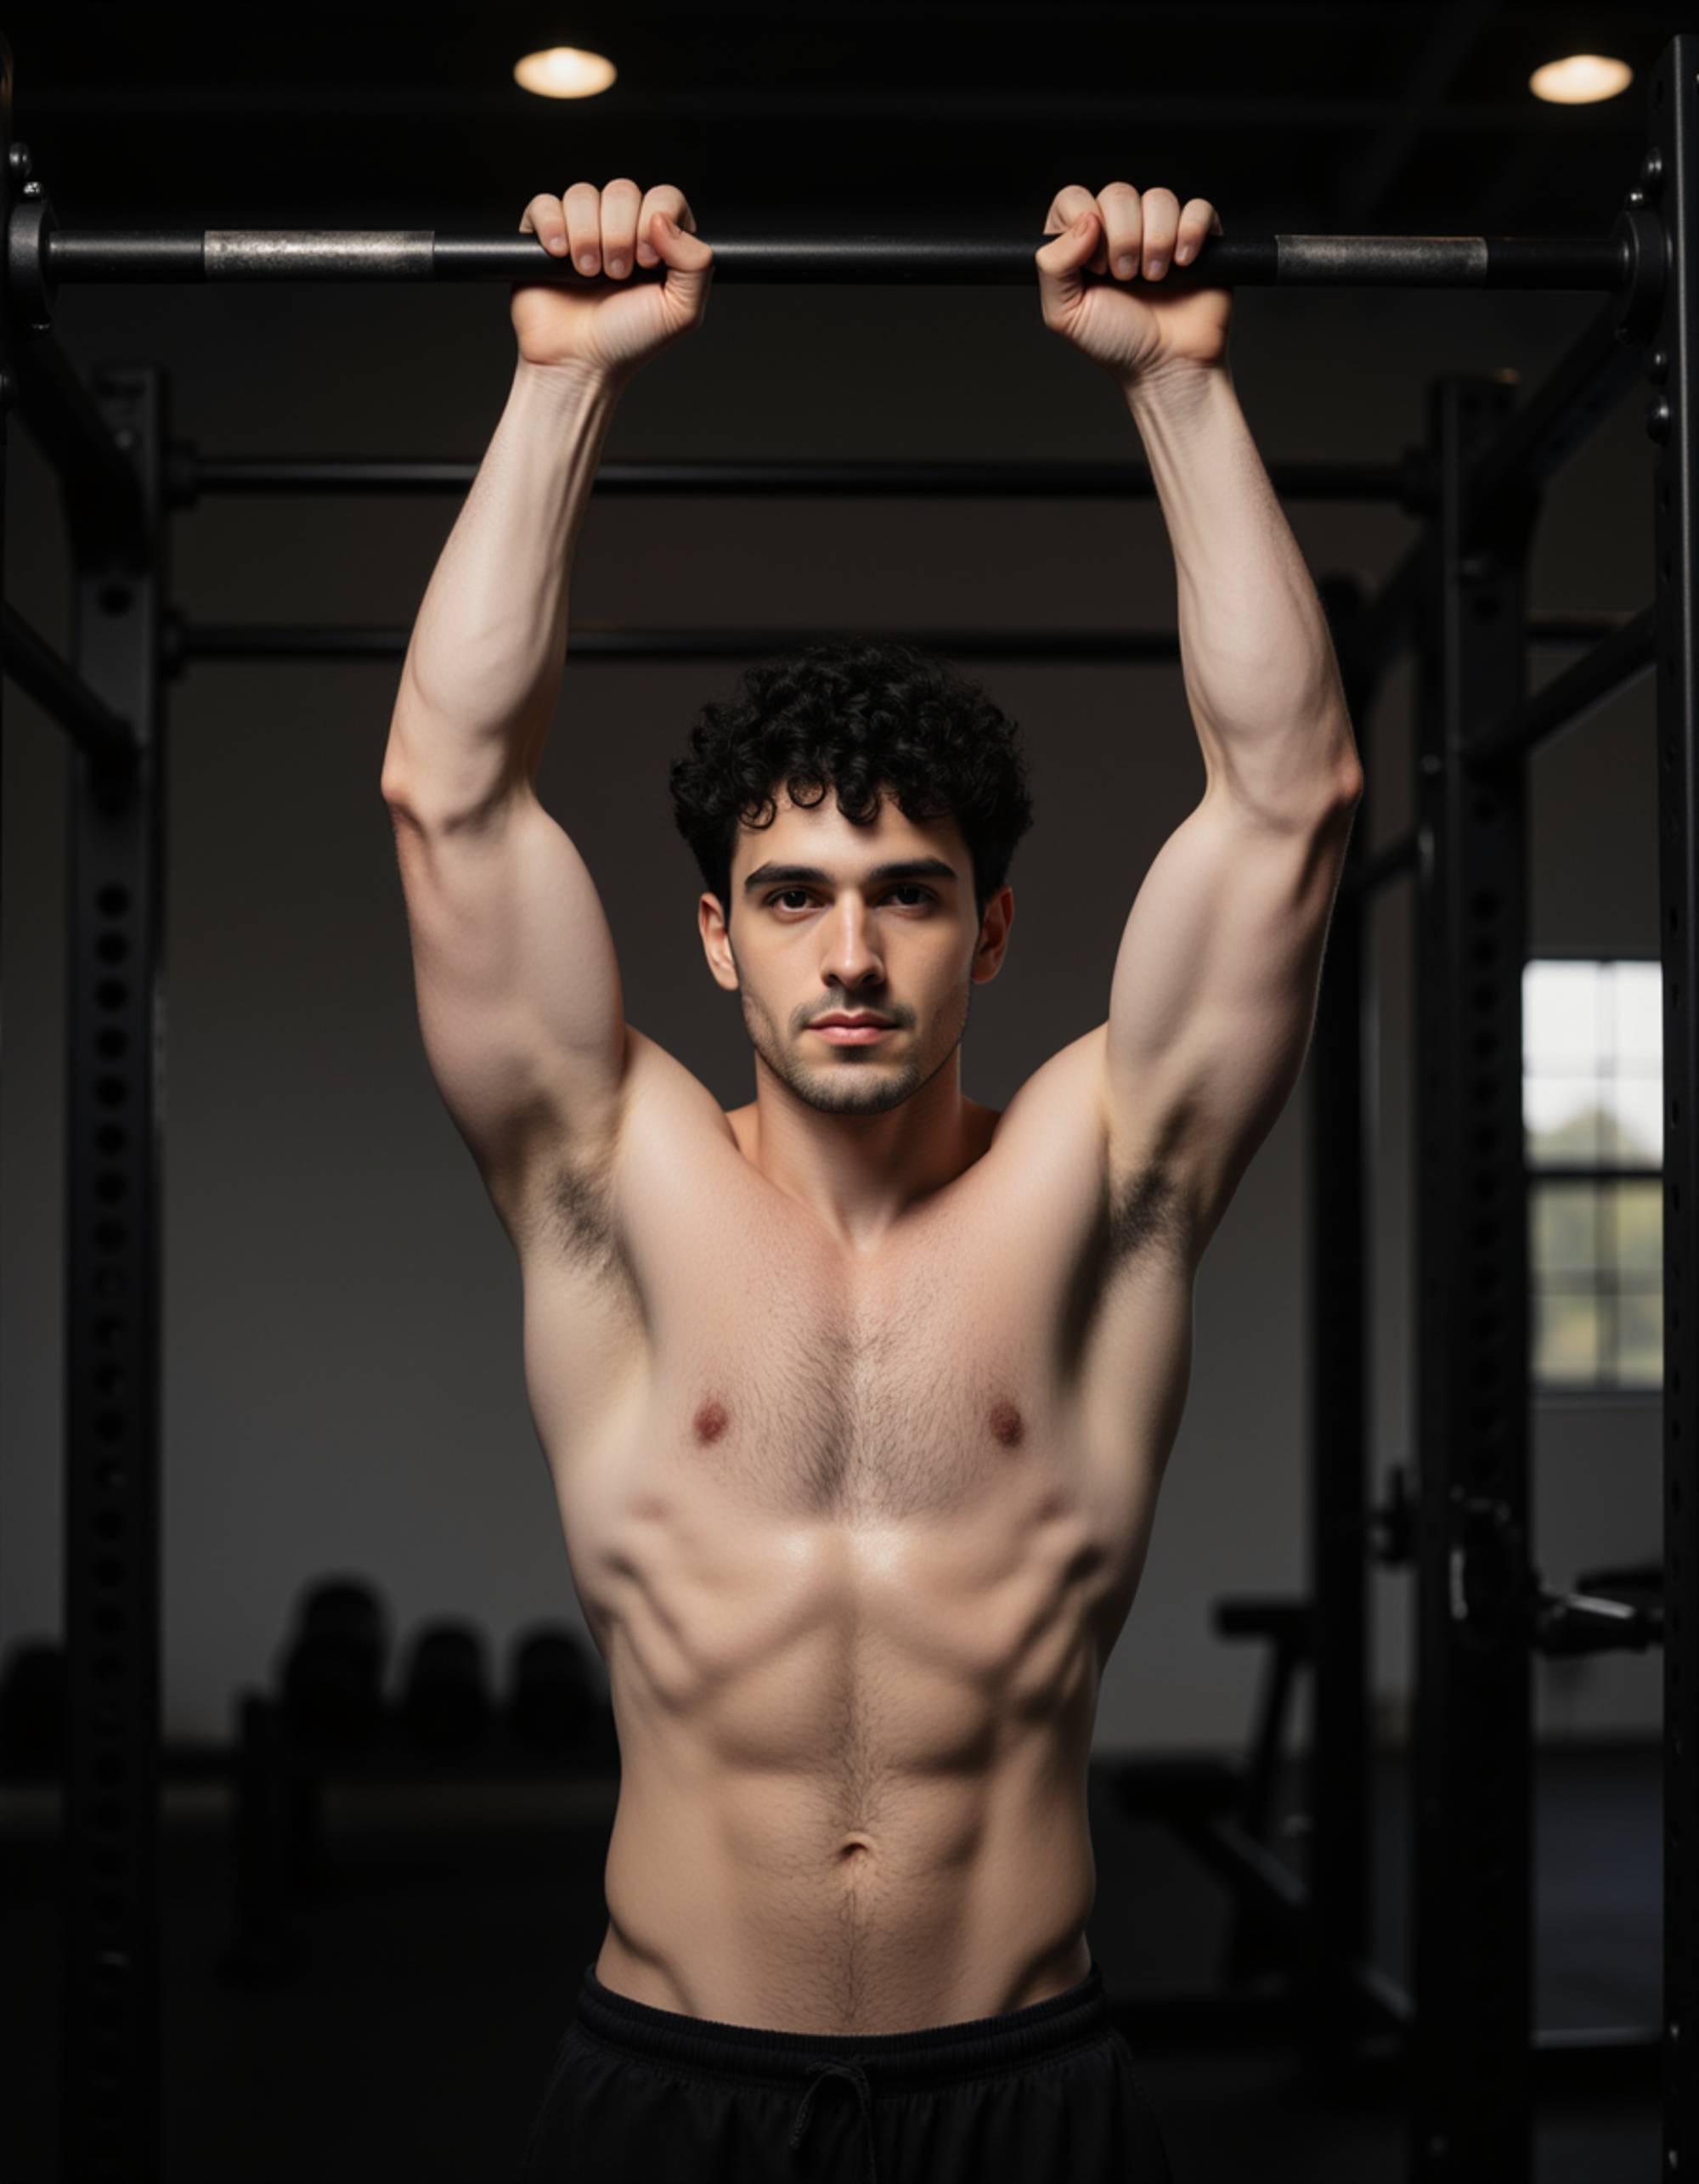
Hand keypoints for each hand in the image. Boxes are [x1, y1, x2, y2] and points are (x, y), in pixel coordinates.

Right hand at [511, 179, 714, 382]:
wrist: (577, 363)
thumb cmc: (628, 341)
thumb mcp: (681, 310)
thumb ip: (696, 264)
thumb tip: (663, 219)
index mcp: (659, 241)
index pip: (665, 197)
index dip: (655, 221)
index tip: (647, 262)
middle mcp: (622, 229)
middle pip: (623, 190)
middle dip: (619, 235)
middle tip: (616, 275)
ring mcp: (583, 229)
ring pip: (583, 195)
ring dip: (587, 236)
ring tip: (588, 274)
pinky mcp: (546, 234)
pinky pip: (546, 204)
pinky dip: (553, 227)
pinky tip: (559, 257)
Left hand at [1036, 183, 1228, 387]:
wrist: (1166, 365)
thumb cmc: (1117, 343)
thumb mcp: (1065, 313)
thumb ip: (1053, 265)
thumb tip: (1085, 220)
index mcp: (1083, 243)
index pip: (1074, 199)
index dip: (1083, 226)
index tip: (1095, 268)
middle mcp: (1120, 230)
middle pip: (1118, 193)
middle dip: (1123, 239)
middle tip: (1127, 278)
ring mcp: (1160, 230)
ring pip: (1158, 198)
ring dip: (1156, 241)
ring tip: (1155, 277)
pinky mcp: (1197, 236)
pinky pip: (1198, 208)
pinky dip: (1190, 233)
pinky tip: (1183, 264)